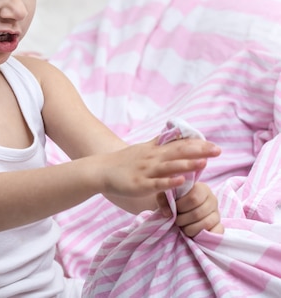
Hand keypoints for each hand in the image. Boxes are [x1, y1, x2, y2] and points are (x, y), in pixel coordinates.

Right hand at [99, 138, 220, 197]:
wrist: (101, 170)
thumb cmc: (124, 161)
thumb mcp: (144, 148)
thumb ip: (161, 143)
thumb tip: (178, 133)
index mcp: (155, 151)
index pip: (179, 145)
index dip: (198, 145)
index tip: (215, 146)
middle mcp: (152, 159)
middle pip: (178, 153)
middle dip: (198, 151)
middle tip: (217, 151)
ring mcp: (146, 171)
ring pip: (169, 167)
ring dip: (186, 165)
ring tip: (203, 163)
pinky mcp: (139, 184)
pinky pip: (156, 183)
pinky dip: (169, 182)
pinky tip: (181, 181)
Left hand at [157, 182, 223, 236]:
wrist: (181, 207)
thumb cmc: (174, 199)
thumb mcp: (165, 195)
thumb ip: (163, 200)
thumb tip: (168, 213)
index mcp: (201, 188)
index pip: (194, 198)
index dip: (181, 206)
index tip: (174, 209)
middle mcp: (212, 199)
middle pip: (198, 213)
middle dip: (183, 220)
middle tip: (176, 221)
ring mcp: (217, 212)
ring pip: (206, 224)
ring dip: (190, 229)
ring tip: (183, 227)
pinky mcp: (219, 224)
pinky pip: (217, 232)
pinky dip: (205, 235)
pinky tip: (194, 234)